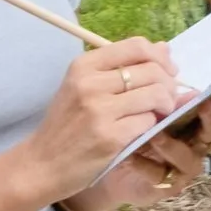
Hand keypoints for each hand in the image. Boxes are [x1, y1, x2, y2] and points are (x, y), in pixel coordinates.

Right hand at [22, 37, 183, 199]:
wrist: (41, 164)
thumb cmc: (66, 124)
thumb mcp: (84, 87)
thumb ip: (123, 67)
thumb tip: (165, 49)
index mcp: (84, 65)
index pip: (136, 46)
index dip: (160, 57)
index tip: (167, 71)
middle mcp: (90, 83)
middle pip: (152, 70)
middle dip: (169, 84)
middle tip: (167, 98)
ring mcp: (99, 110)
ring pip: (156, 95)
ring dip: (166, 105)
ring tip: (160, 113)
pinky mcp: (110, 137)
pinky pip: (148, 122)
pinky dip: (153, 126)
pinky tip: (143, 130)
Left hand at [67, 86, 210, 210]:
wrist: (95, 163)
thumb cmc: (117, 125)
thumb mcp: (129, 95)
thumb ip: (149, 76)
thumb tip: (164, 47)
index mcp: (189, 117)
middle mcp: (191, 140)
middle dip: (210, 117)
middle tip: (201, 104)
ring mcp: (178, 166)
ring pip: (191, 157)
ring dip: (173, 144)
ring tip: (156, 135)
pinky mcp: (160, 186)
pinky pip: (161, 176)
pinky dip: (146, 165)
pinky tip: (131, 156)